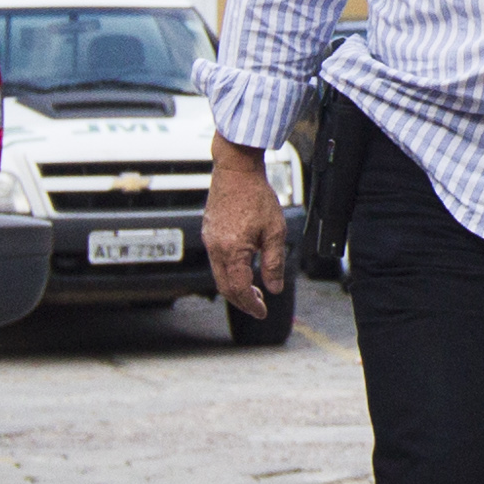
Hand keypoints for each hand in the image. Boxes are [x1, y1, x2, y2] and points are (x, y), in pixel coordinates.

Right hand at [204, 139, 287, 318]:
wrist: (236, 172)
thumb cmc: (257, 197)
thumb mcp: (275, 231)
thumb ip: (274, 263)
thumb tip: (275, 288)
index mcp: (232, 250)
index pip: (238, 288)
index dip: (250, 304)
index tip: (262, 312)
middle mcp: (216, 248)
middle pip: (224, 287)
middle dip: (241, 301)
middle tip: (258, 306)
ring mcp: (209, 240)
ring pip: (218, 275)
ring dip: (234, 287)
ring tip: (254, 290)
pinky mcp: (208, 233)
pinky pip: (216, 261)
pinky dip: (228, 272)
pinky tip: (243, 269)